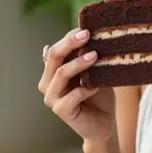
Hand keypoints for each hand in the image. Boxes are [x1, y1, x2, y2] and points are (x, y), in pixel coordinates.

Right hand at [37, 27, 114, 142]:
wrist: (103, 124)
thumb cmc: (98, 96)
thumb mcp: (94, 72)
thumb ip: (88, 56)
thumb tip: (91, 32)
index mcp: (53, 71)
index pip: (57, 48)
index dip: (69, 37)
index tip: (87, 27)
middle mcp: (48, 82)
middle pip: (54, 56)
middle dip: (70, 43)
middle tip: (87, 34)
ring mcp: (52, 97)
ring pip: (61, 73)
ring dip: (78, 63)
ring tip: (95, 56)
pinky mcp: (61, 110)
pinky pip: (73, 95)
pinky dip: (86, 88)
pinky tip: (98, 85)